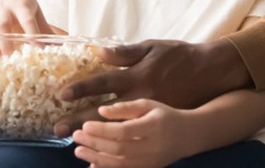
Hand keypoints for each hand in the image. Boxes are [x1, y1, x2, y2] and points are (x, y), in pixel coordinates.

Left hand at [53, 39, 249, 136]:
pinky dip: (116, 149)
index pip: (103, 83)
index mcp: (137, 75)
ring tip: (75, 145)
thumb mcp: (153, 48)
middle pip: (105, 112)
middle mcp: (140, 96)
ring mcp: (150, 114)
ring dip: (94, 138)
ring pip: (117, 131)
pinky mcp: (158, 124)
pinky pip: (134, 141)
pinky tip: (101, 156)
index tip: (62, 95)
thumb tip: (100, 52)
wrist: (210, 75)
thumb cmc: (179, 57)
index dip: (82, 88)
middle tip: (58, 128)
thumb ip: (126, 52)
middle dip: (80, 121)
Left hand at [72, 99, 189, 167]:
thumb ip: (126, 107)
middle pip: (119, 149)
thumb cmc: (165, 115)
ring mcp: (150, 162)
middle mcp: (152, 146)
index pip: (123, 131)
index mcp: (153, 126)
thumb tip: (101, 111)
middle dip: (94, 144)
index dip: (102, 130)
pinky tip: (92, 165)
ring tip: (78, 151)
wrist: (188, 135)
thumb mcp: (148, 104)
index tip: (84, 125)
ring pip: (120, 164)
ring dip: (96, 159)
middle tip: (76, 136)